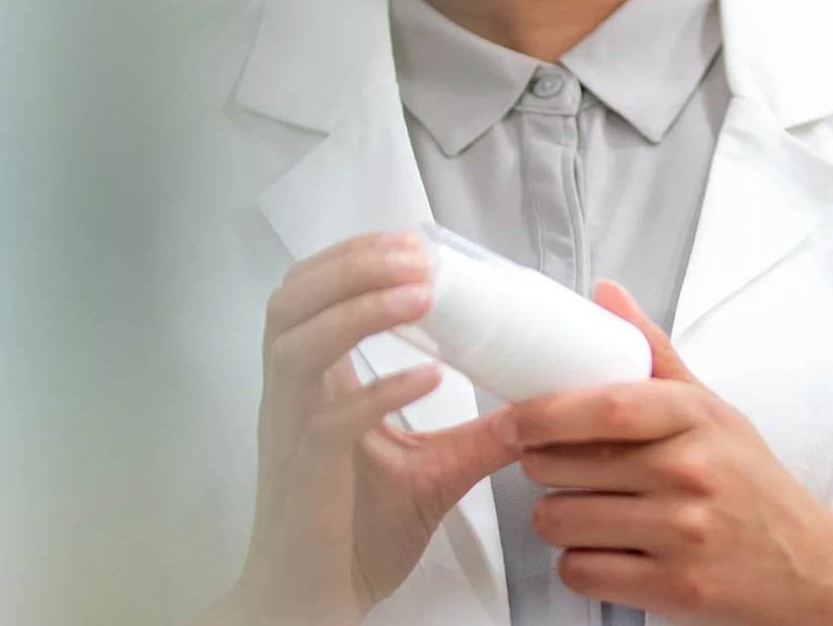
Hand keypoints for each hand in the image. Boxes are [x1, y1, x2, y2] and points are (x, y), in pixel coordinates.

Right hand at [206, 230, 519, 625]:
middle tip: (414, 254)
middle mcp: (290, 404)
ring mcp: (291, 439)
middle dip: (351, 267)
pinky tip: (426, 377)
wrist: (311, 608)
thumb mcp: (434, 471)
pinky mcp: (306, 479)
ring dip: (358, 311)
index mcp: (311, 390)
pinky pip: (330, 421)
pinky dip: (378, 391)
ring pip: (297, 349)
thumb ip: (482, 434)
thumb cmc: (353, 538)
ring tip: (420, 293)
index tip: (410, 242)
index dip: (352, 258)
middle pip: (290, 304)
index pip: (309, 297)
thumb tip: (542, 406)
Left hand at [504, 282, 832, 625]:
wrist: (807, 567)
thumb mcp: (714, 412)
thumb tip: (607, 297)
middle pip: (562, 465)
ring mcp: (680, 533)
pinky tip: (608, 550)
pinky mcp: (670, 588)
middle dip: (543, 467)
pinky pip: (579, 571)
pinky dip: (580, 563)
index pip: (604, 406)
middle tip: (563, 467)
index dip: (544, 412)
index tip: (514, 418)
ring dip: (559, 518)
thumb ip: (655, 356)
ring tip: (590, 510)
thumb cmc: (753, 486)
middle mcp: (689, 473)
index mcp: (696, 420)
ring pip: (560, 520)